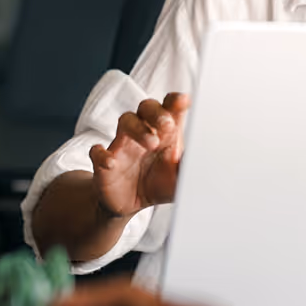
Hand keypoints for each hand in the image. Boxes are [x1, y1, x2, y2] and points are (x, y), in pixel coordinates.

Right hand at [88, 93, 188, 219]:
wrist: (129, 204)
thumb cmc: (157, 184)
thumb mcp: (179, 180)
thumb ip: (191, 169)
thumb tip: (208, 163)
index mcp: (164, 134)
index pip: (169, 108)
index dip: (175, 101)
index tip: (184, 100)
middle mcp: (143, 133)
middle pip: (146, 107)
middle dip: (156, 112)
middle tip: (167, 124)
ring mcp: (122, 145)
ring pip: (125, 121)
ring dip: (137, 128)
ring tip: (151, 143)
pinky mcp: (104, 162)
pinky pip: (97, 151)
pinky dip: (102, 155)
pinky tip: (111, 162)